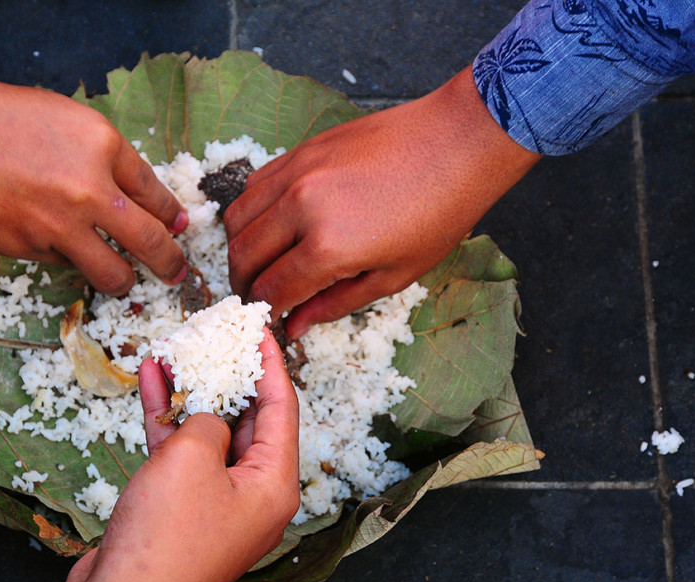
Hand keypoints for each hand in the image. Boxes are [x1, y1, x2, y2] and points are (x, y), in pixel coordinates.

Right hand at [0, 71, 188, 296]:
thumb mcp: (59, 117)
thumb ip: (98, 153)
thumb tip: (128, 193)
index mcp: (102, 144)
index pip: (155, 192)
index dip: (172, 215)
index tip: (179, 227)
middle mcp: (91, 188)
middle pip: (152, 240)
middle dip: (170, 263)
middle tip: (176, 272)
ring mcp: (62, 224)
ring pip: (115, 272)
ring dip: (125, 281)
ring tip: (126, 281)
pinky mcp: (32, 249)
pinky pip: (66, 265)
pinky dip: (69, 262)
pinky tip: (59, 249)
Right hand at [0, 328, 298, 581]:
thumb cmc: (166, 535)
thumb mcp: (193, 456)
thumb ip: (209, 420)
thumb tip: (209, 417)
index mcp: (276, 485)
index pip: (283, 409)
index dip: (271, 363)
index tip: (260, 329)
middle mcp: (254, 494)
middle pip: (248, 420)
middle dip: (227, 374)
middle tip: (213, 336)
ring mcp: (217, 503)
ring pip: (209, 433)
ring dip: (190, 392)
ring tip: (174, 349)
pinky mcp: (182, 510)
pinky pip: (181, 454)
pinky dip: (167, 419)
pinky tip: (150, 380)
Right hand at [224, 66, 540, 337]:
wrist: (458, 143)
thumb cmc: (439, 213)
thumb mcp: (394, 275)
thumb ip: (336, 303)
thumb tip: (297, 326)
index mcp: (327, 248)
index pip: (272, 290)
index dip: (267, 312)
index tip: (271, 320)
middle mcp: (300, 208)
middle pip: (242, 256)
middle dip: (243, 285)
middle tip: (257, 298)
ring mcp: (296, 173)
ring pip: (237, 218)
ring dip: (240, 248)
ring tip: (258, 264)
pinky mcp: (300, 151)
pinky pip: (253, 185)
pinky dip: (251, 210)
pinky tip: (271, 224)